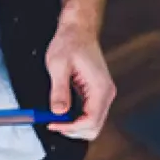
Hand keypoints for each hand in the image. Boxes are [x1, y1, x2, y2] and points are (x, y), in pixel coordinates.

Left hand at [44, 20, 115, 139]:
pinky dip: (76, 119)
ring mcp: (103, 95)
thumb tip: (58, 112)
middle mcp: (106, 93)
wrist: (78, 30)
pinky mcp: (97, 94)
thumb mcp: (58, 66)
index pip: (91, 121)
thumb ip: (59, 90)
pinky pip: (89, 115)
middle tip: (52, 123)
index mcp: (100, 88)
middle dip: (72, 130)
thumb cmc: (70, 42)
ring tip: (55, 118)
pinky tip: (62, 112)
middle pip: (94, 127)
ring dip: (74, 126)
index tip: (52, 124)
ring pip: (92, 124)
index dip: (71, 128)